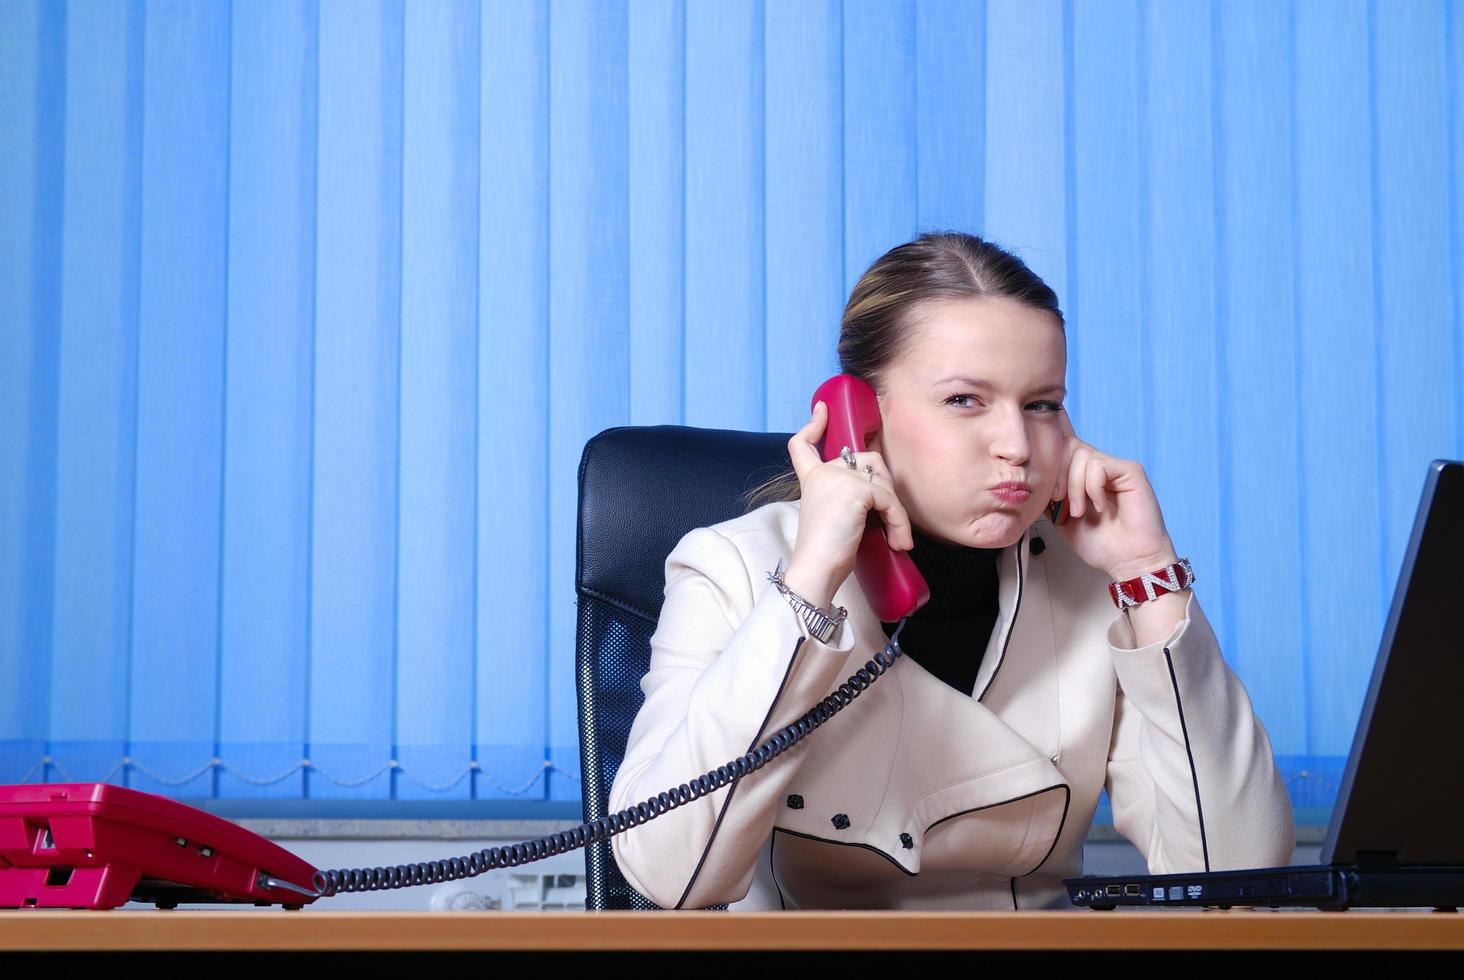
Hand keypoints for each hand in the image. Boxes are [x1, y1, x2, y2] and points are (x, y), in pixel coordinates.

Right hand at [783, 399, 915, 607]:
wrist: (816, 570)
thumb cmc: (826, 554)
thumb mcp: (834, 517)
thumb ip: (847, 498)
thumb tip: (881, 493)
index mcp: (811, 479)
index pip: (803, 444)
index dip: (814, 425)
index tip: (821, 409)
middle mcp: (823, 473)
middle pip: (868, 460)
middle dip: (887, 487)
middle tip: (892, 521)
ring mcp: (838, 478)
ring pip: (884, 482)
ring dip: (897, 511)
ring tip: (896, 538)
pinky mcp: (855, 489)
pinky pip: (890, 500)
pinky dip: (900, 522)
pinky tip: (898, 542)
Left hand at [1048, 406, 1178, 581]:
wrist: (1129, 562)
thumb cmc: (1102, 544)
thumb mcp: (1061, 518)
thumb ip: (1048, 497)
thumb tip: (1029, 481)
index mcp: (1083, 477)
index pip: (1060, 451)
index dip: (1049, 467)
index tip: (1048, 496)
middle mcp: (1099, 468)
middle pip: (1067, 446)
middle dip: (1057, 474)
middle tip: (1059, 502)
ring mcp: (1114, 468)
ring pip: (1081, 454)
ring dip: (1074, 486)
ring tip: (1079, 511)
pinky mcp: (1130, 471)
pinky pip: (1099, 465)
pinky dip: (1092, 488)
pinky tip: (1099, 506)